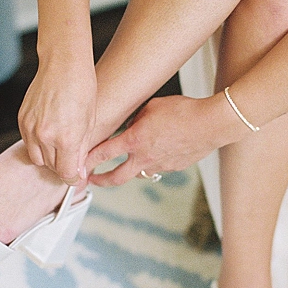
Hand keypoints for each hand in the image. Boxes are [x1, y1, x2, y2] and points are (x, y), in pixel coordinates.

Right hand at [18, 58, 96, 183]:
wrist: (63, 64)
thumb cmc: (82, 89)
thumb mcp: (89, 123)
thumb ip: (81, 151)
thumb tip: (78, 172)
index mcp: (66, 138)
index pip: (66, 173)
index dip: (74, 177)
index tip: (78, 175)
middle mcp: (45, 135)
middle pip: (52, 167)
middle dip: (63, 165)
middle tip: (72, 156)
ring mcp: (30, 127)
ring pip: (38, 158)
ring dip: (49, 157)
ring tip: (61, 143)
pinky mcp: (22, 120)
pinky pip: (28, 143)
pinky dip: (38, 143)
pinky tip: (50, 131)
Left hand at [86, 95, 225, 185]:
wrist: (211, 124)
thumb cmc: (183, 111)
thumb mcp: (151, 106)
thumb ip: (136, 119)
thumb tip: (132, 126)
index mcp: (135, 140)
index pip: (103, 153)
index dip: (86, 161)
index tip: (77, 166)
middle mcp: (144, 157)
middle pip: (115, 177)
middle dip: (100, 181)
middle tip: (91, 181)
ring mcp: (160, 165)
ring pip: (137, 173)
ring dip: (128, 170)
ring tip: (125, 165)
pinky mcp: (174, 167)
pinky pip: (157, 167)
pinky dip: (151, 163)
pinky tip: (157, 152)